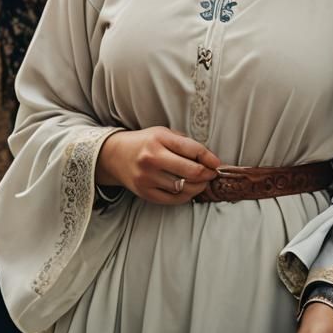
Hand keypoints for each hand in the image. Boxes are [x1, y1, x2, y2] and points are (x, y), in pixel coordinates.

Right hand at [95, 127, 220, 203]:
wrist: (116, 155)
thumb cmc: (145, 143)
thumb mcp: (164, 133)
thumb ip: (185, 144)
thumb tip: (210, 159)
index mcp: (159, 139)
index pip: (193, 150)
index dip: (210, 158)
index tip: (217, 163)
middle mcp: (152, 158)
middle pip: (191, 171)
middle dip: (207, 174)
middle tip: (211, 173)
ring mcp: (147, 178)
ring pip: (184, 188)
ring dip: (198, 186)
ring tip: (200, 182)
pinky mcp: (144, 193)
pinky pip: (173, 199)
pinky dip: (186, 196)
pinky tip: (188, 189)